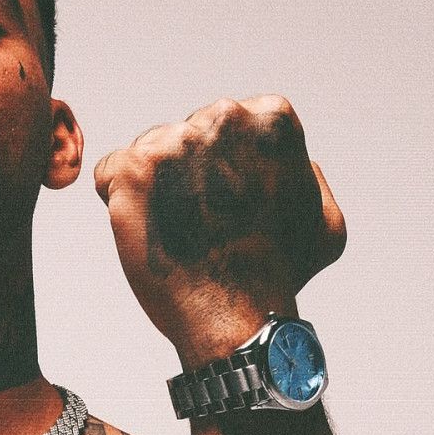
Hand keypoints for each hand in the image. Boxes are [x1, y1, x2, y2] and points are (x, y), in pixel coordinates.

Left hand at [94, 96, 345, 364]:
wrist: (236, 316)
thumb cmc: (279, 274)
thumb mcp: (323, 220)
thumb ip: (305, 178)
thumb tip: (295, 162)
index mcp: (270, 119)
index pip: (225, 126)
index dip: (221, 168)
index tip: (227, 204)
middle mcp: (222, 118)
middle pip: (183, 135)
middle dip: (184, 175)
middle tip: (199, 224)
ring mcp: (175, 142)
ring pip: (147, 154)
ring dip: (153, 190)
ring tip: (177, 233)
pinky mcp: (133, 170)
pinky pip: (109, 174)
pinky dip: (120, 202)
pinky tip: (149, 232)